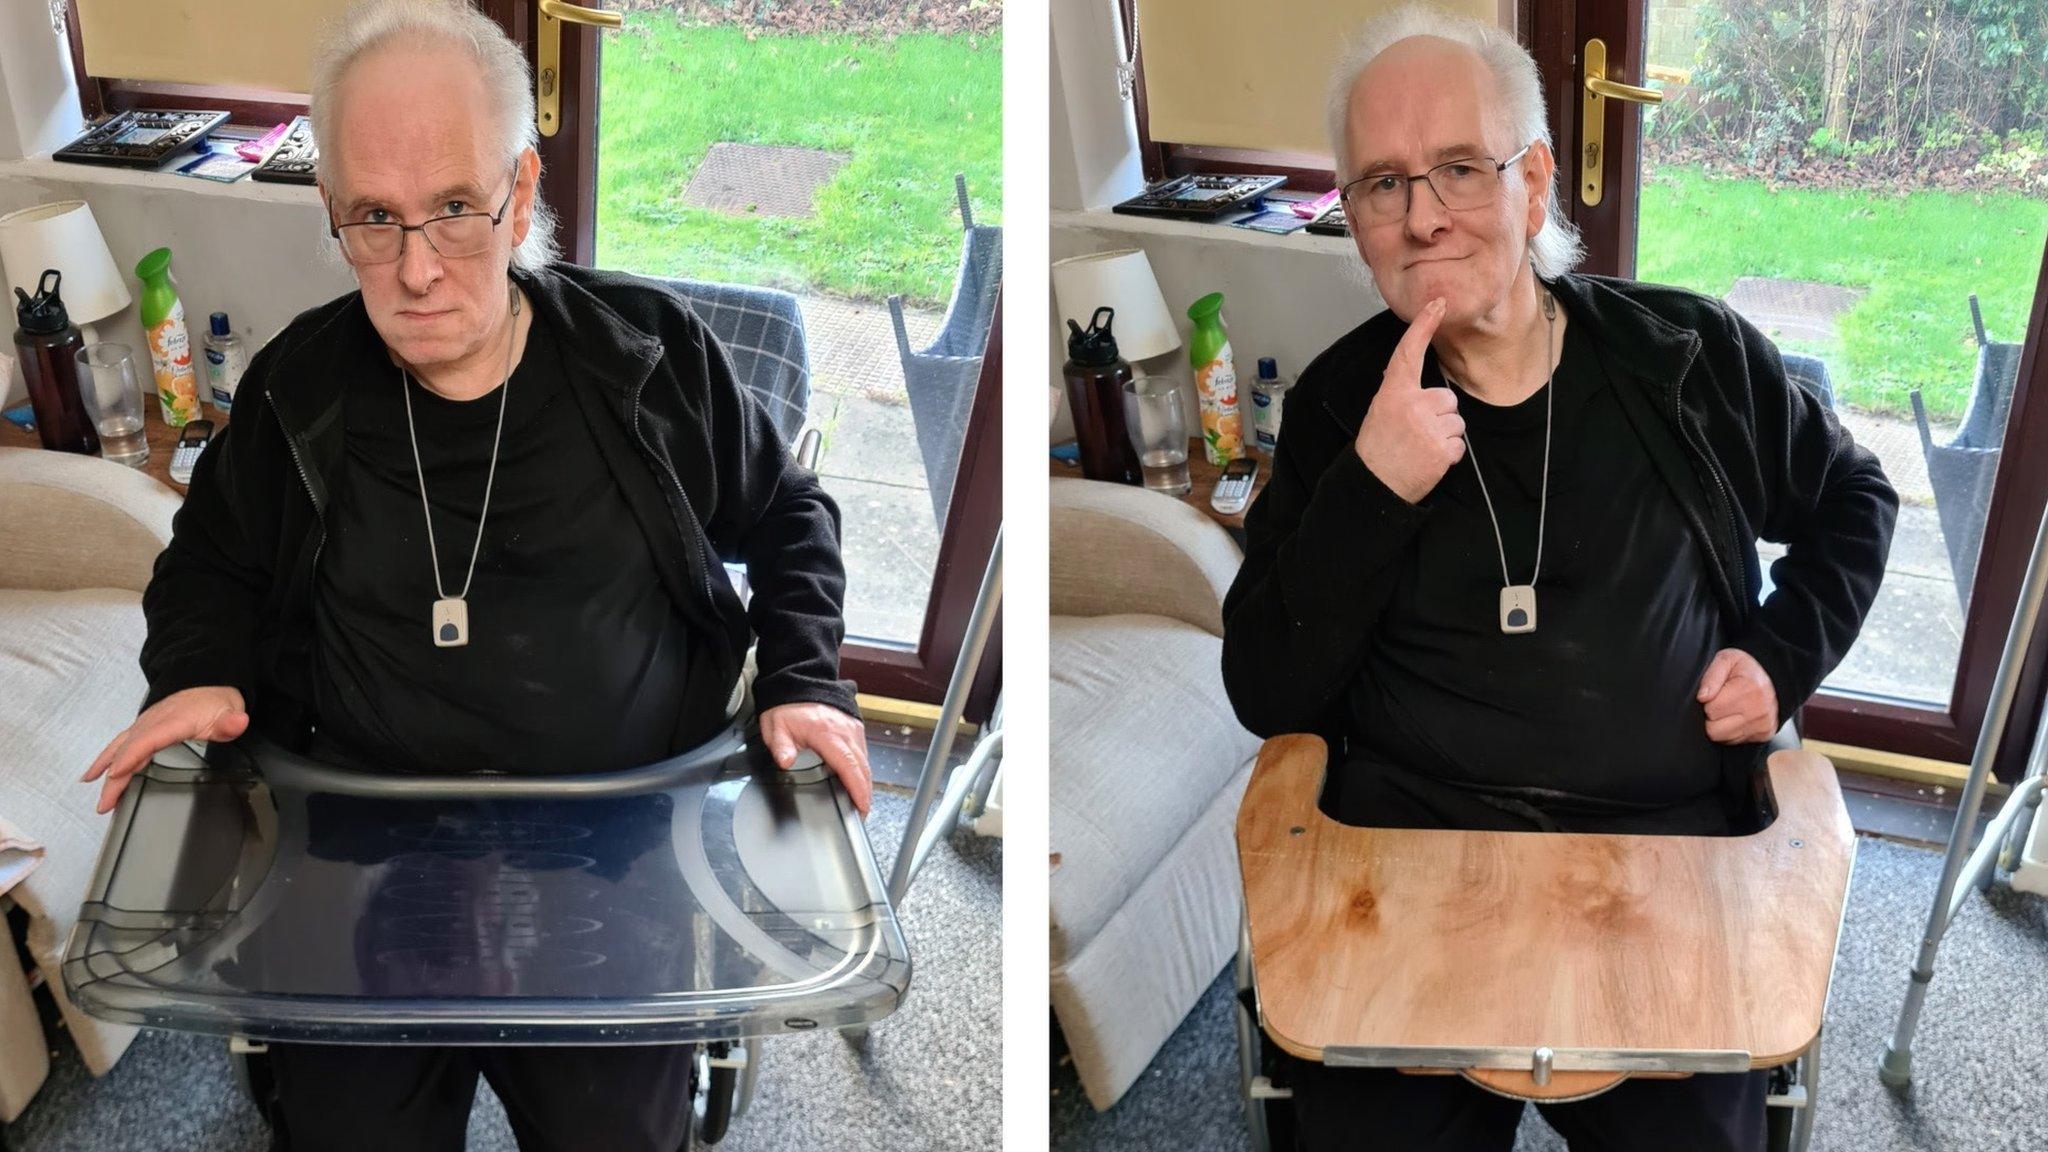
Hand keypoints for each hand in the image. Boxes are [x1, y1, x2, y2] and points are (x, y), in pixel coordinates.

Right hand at [82, 686, 248, 814]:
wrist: (207, 681)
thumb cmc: (214, 700)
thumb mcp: (229, 710)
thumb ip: (231, 721)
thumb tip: (238, 722)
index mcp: (173, 720)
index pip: (148, 740)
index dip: (132, 756)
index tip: (117, 773)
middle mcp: (152, 722)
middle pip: (128, 750)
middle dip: (114, 777)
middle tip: (105, 804)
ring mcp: (144, 724)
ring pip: (119, 748)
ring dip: (105, 773)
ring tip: (100, 798)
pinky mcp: (142, 728)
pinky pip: (120, 744)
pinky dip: (105, 760)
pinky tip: (94, 775)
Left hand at [760, 702, 872, 816]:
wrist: (799, 682)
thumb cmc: (788, 706)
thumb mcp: (776, 726)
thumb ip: (781, 746)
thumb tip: (785, 761)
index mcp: (827, 733)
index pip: (849, 765)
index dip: (858, 788)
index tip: (862, 806)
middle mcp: (845, 731)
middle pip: (863, 767)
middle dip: (865, 792)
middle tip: (862, 812)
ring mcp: (852, 728)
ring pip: (866, 760)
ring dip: (866, 781)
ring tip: (861, 801)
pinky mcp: (855, 727)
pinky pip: (863, 752)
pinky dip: (863, 769)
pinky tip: (858, 780)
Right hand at [1357, 297, 1463, 503]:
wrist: (1374, 485)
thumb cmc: (1377, 448)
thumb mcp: (1380, 411)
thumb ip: (1401, 394)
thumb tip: (1421, 384)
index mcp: (1393, 393)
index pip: (1409, 353)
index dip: (1423, 326)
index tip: (1437, 304)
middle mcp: (1412, 405)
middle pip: (1447, 399)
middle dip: (1440, 416)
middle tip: (1417, 433)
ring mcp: (1429, 428)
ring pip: (1456, 422)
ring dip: (1444, 436)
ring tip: (1422, 447)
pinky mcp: (1443, 450)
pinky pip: (1459, 444)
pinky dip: (1448, 454)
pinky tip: (1429, 460)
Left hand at [1696, 649, 1777, 744]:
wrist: (1774, 677)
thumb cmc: (1744, 669)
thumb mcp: (1726, 660)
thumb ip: (1711, 676)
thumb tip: (1702, 697)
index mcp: (1749, 688)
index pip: (1711, 709)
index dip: (1707, 701)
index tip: (1716, 693)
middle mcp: (1759, 709)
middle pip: (1714, 729)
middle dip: (1712, 715)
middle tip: (1720, 702)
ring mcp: (1763, 724)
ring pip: (1722, 738)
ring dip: (1720, 725)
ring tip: (1728, 709)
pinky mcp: (1765, 734)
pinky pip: (1733, 741)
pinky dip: (1730, 731)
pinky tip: (1736, 717)